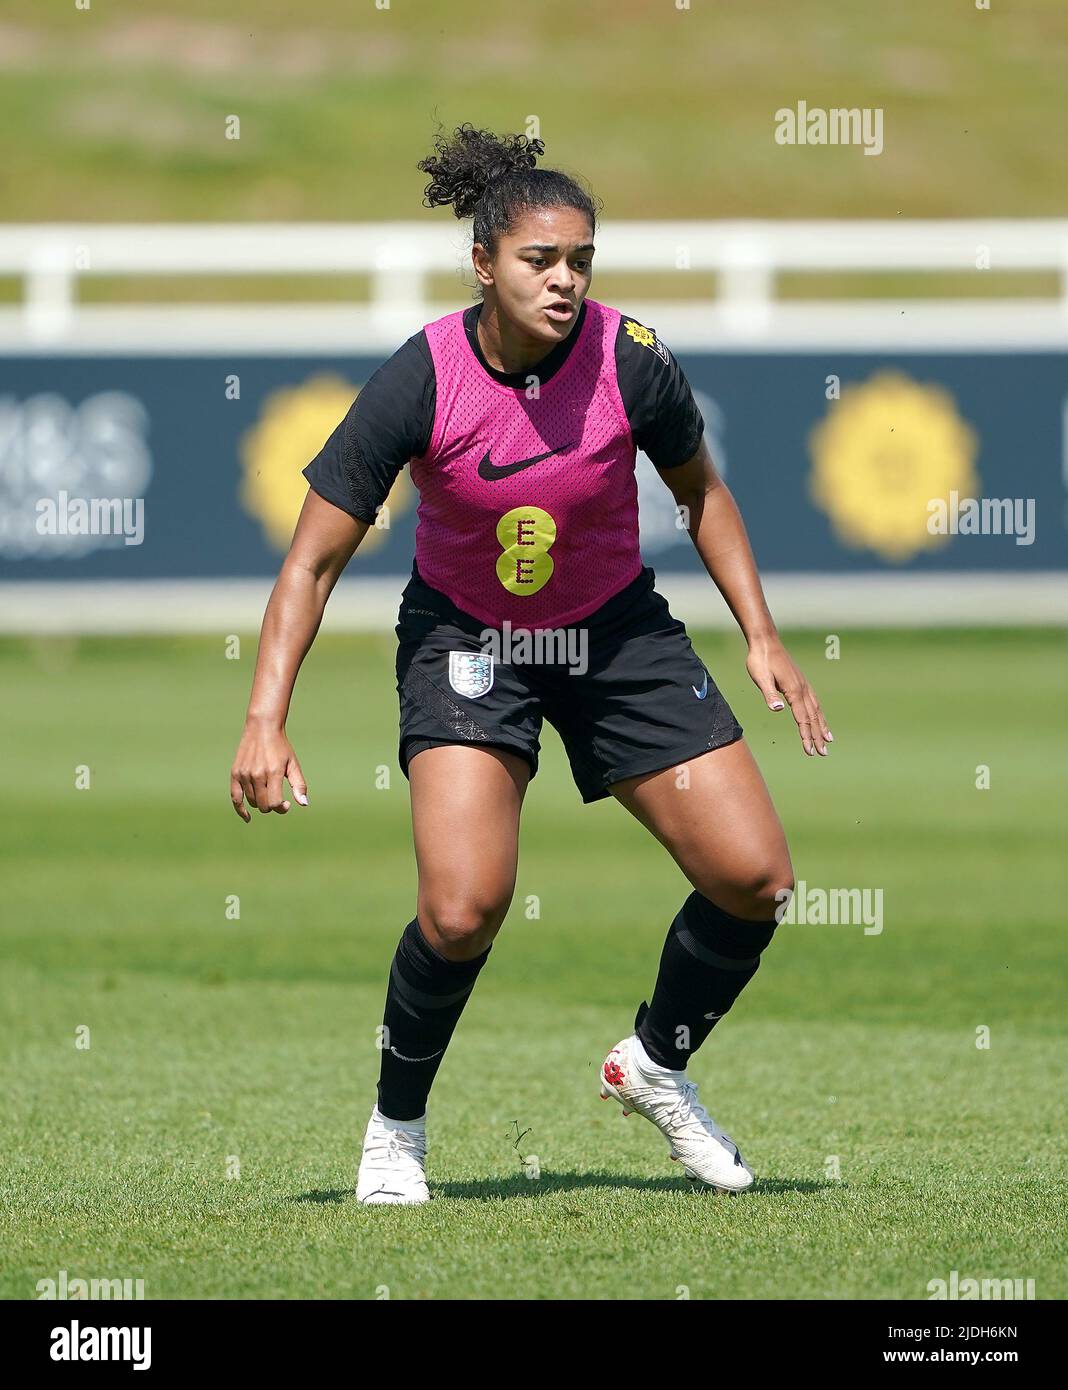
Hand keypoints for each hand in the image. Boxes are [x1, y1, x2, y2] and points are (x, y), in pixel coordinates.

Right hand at [230, 720, 308, 820]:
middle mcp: (257, 775)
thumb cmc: (281, 748)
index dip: (282, 808)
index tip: (286, 804)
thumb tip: (304, 804)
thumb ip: (299, 785)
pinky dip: (240, 809)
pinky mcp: (235, 773)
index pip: (275, 803)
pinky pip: (235, 798)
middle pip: (264, 805)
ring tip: (268, 793)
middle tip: (278, 799)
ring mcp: (244, 774)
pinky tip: (248, 817)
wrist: (262, 728)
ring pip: (253, 802)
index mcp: (273, 772)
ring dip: (261, 803)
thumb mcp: (293, 764)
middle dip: (272, 806)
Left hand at [746, 636, 832, 756]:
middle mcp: (802, 689)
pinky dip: (819, 713)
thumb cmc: (760, 660)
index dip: (806, 736)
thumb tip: (778, 709)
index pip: (802, 719)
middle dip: (818, 737)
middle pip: (813, 718)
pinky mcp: (801, 682)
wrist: (765, 642)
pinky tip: (819, 718)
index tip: (809, 751)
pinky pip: (813, 702)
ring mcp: (803, 685)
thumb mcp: (760, 678)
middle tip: (823, 753)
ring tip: (829, 740)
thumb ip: (769, 694)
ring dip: (822, 726)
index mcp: (793, 691)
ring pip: (816, 710)